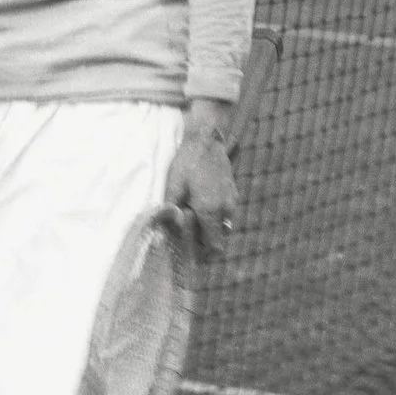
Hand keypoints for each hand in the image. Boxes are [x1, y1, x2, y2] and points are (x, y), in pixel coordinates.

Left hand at [165, 101, 240, 254]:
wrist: (207, 139)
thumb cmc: (187, 162)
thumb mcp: (174, 186)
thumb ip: (171, 212)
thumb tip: (162, 234)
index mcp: (211, 211)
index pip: (215, 247)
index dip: (204, 256)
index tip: (191, 254)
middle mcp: (225, 209)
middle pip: (219, 239)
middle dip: (204, 242)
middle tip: (186, 236)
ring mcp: (232, 200)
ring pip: (223, 226)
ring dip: (209, 229)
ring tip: (191, 219)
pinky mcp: (233, 192)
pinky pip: (225, 213)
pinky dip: (214, 216)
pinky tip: (199, 204)